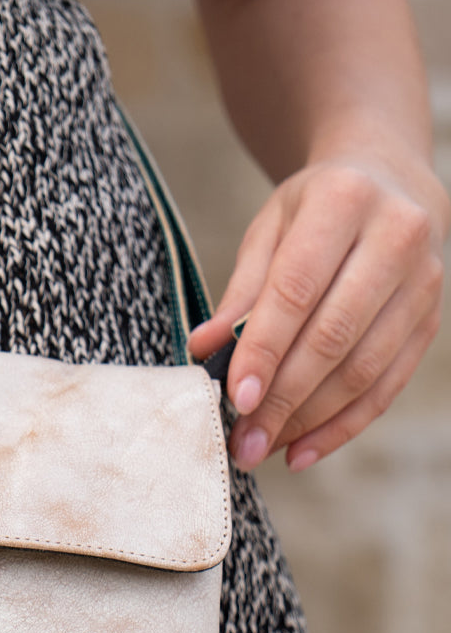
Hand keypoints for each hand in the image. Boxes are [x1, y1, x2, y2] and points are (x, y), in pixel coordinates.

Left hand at [186, 147, 450, 472]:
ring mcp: (424, 282)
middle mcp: (396, 237)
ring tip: (260, 449)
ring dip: (308, 420)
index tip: (234, 398)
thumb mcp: (268, 232)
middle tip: (241, 442)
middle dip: (282, 399)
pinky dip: (342, 426)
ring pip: (363, 369)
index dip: (264, 350)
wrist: (388, 181)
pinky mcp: (431, 320)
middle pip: (333, 337)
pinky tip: (301, 452)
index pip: (297, 290)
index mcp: (344, 202)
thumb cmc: (312, 212)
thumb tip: (203, 348)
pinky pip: (386, 386)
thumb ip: (240, 293)